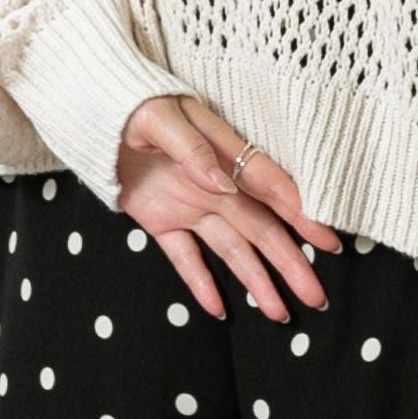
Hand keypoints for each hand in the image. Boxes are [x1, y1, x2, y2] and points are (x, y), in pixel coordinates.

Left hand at [116, 92, 344, 320]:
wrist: (92, 110)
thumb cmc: (132, 105)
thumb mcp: (161, 118)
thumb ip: (193, 150)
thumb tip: (224, 184)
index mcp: (222, 152)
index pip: (268, 186)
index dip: (299, 213)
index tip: (326, 240)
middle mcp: (214, 184)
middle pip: (260, 228)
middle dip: (290, 262)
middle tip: (316, 296)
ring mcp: (189, 205)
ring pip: (231, 249)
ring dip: (256, 280)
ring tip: (280, 313)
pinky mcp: (161, 221)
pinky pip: (184, 257)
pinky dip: (200, 283)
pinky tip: (218, 309)